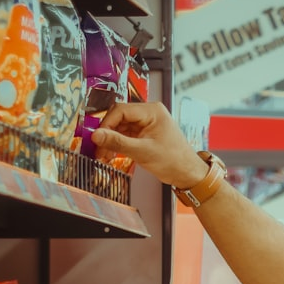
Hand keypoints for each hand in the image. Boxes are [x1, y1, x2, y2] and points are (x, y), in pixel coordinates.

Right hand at [91, 102, 208, 188]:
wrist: (188, 174)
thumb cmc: (174, 161)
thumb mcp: (142, 152)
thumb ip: (118, 143)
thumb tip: (96, 135)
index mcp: (152, 111)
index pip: (121, 110)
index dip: (106, 124)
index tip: (97, 137)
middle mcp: (149, 114)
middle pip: (119, 118)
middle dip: (107, 134)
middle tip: (98, 148)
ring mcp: (147, 124)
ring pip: (121, 127)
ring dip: (111, 141)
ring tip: (103, 155)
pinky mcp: (145, 134)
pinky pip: (126, 135)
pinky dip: (118, 145)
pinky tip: (110, 154)